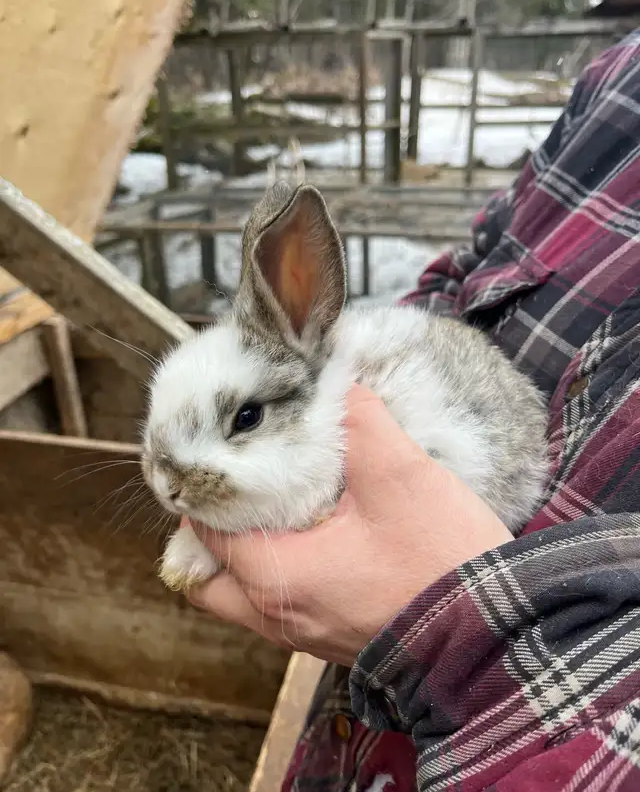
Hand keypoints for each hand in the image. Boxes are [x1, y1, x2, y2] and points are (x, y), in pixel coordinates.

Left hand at [187, 384, 513, 666]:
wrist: (496, 636)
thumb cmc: (442, 562)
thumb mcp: (400, 475)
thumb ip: (359, 421)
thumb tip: (338, 383)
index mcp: (278, 576)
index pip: (204, 531)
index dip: (204, 489)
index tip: (215, 456)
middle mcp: (279, 616)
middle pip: (209, 580)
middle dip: (209, 534)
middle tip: (235, 488)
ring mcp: (305, 635)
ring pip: (242, 597)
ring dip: (244, 556)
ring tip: (271, 506)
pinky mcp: (333, 638)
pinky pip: (281, 606)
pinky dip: (279, 574)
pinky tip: (313, 536)